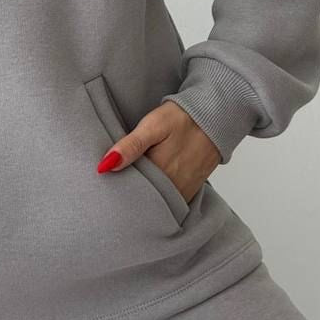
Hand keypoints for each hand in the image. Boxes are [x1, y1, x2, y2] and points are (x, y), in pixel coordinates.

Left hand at [97, 101, 221, 202]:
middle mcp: (172, 187)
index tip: (104, 185)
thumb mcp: (152, 126)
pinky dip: (159, 197)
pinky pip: (170, 201)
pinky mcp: (191, 189)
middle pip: (142, 199)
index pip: (129, 190)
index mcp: (158, 172)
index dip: (115, 188)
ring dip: (144, 198)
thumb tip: (105, 166)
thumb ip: (130, 146)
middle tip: (114, 187)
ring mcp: (183, 190)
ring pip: (157, 202)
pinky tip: (150, 188)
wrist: (215, 116)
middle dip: (128, 195)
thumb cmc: (182, 118)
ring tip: (131, 188)